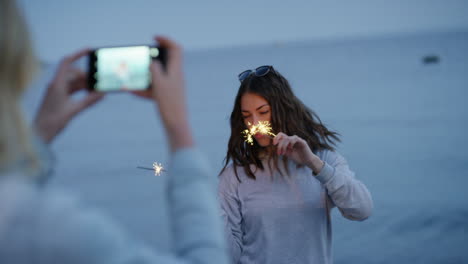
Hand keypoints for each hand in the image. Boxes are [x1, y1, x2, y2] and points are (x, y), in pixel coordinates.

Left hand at [34, 49, 103, 142]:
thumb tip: (102, 94)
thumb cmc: (53, 121)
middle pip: (73, 73)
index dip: (78, 54)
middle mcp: (56, 85)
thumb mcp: (74, 110)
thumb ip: (89, 101)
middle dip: (87, 75)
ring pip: (74, 82)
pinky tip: (91, 95)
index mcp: (57, 84)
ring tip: (97, 90)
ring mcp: (57, 91)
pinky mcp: (59, 98)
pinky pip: (72, 90)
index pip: (67, 62)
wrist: (40, 133)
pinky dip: (82, 91)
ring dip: (85, 84)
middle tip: (100, 81)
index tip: (90, 50)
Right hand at [133, 36, 192, 151]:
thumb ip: (155, 69)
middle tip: (141, 55)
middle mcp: (175, 77)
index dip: (166, 40)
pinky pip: (153, 88)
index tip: (153, 38)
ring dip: (145, 74)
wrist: (175, 126)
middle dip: (152, 56)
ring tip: (131, 76)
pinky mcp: (166, 96)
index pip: (176, 49)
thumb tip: (153, 60)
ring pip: (157, 75)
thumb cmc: (170, 105)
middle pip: (166, 60)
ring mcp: (171, 87)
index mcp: (176, 71)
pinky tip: (131, 91)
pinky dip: (143, 89)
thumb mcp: (159, 84)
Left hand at [273, 132, 323, 173]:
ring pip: (288, 138)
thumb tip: (276, 146)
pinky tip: (290, 148)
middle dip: (279, 145)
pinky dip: (291, 143)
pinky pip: (295, 138)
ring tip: (283, 153)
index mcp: (289, 142)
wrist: (307, 161)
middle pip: (283, 137)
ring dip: (283, 146)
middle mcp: (293, 139)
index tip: (274, 144)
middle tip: (279, 153)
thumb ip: (283, 149)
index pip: (281, 136)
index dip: (276, 138)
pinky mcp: (302, 141)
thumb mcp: (288, 153)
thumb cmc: (298, 157)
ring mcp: (297, 140)